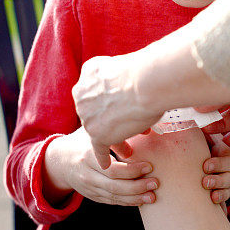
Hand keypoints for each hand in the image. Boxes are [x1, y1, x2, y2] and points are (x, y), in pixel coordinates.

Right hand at [43, 127, 158, 206]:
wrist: (60, 160)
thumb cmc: (82, 141)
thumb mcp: (94, 133)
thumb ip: (115, 135)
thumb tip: (145, 130)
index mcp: (88, 156)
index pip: (112, 168)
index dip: (132, 170)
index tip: (149, 166)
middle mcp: (87, 174)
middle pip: (114, 185)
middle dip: (137, 186)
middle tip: (155, 182)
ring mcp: (89, 187)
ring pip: (114, 196)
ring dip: (135, 198)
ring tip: (152, 196)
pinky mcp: (92, 195)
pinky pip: (111, 201)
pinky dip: (127, 202)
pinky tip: (141, 200)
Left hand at [73, 52, 163, 168]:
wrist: (147, 83)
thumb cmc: (145, 72)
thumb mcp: (124, 65)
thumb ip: (120, 76)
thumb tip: (131, 83)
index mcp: (90, 72)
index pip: (98, 91)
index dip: (112, 100)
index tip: (123, 106)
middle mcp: (83, 94)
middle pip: (96, 111)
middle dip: (112, 119)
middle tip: (124, 126)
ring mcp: (88, 116)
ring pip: (100, 130)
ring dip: (113, 138)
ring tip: (127, 149)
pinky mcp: (97, 134)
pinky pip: (99, 149)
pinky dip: (103, 156)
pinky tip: (107, 163)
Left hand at [202, 134, 229, 206]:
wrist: (200, 155)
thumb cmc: (197, 143)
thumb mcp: (200, 135)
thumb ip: (196, 130)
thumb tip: (180, 121)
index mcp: (224, 154)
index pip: (228, 160)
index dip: (218, 164)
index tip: (205, 165)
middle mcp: (226, 170)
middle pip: (229, 177)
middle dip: (217, 180)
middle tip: (204, 182)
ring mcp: (223, 183)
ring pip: (226, 190)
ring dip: (219, 194)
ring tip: (210, 197)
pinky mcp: (217, 193)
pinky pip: (223, 203)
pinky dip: (221, 207)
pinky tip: (216, 211)